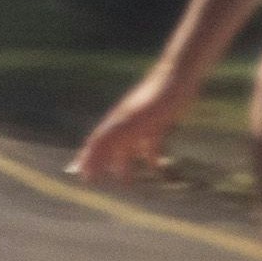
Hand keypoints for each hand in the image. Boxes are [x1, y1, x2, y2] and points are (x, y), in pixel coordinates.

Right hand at [75, 67, 195, 185]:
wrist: (178, 77)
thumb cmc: (155, 98)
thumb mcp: (133, 118)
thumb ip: (114, 133)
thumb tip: (90, 148)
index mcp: (116, 123)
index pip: (97, 144)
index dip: (88, 159)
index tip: (83, 177)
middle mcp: (124, 124)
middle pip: (109, 147)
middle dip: (101, 163)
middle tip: (94, 180)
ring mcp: (141, 124)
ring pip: (128, 148)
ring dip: (125, 164)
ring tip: (126, 183)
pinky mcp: (158, 124)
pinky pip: (151, 145)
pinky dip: (151, 158)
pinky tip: (157, 169)